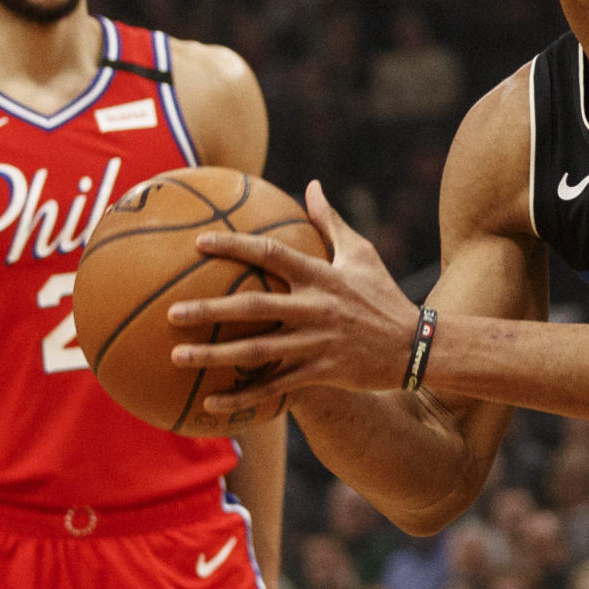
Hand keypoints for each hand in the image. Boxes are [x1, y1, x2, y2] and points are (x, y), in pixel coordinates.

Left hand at [168, 180, 421, 416]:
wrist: (415, 346)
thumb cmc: (382, 296)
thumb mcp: (362, 254)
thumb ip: (331, 222)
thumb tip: (311, 185)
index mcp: (322, 276)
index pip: (272, 254)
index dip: (235, 246)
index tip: (198, 243)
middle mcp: (317, 308)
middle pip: (255, 307)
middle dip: (210, 310)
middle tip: (172, 313)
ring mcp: (318, 343)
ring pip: (259, 351)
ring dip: (216, 355)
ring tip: (177, 356)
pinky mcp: (322, 373)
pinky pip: (276, 387)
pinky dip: (243, 397)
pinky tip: (211, 403)